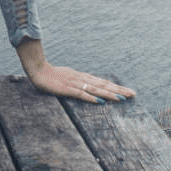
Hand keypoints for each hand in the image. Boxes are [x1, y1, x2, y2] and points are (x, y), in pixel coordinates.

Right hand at [15, 38, 133, 103]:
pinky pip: (81, 94)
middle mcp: (82, 79)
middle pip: (104, 85)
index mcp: (83, 77)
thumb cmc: (52, 75)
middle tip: (133, 94)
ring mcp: (75, 83)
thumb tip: (90, 89)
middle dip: (119, 90)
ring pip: (96, 89)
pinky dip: (91, 97)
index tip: (128, 91)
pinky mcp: (66, 89)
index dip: (117, 87)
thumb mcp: (68, 78)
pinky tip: (100, 101)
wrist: (37, 69)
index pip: (103, 82)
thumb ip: (79, 83)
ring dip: (110, 94)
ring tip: (122, 98)